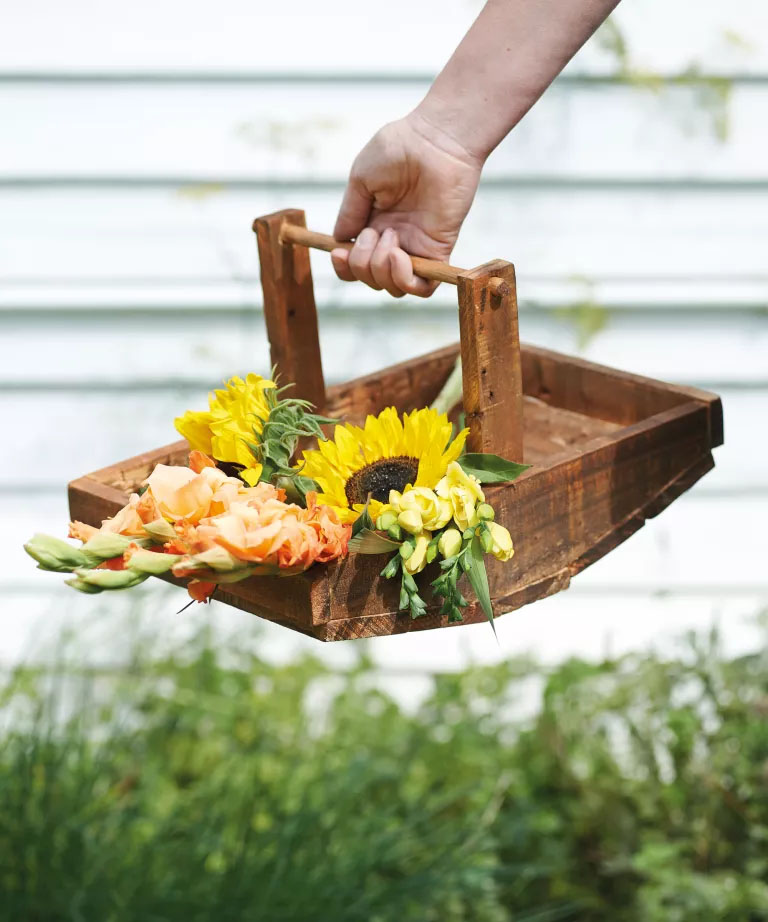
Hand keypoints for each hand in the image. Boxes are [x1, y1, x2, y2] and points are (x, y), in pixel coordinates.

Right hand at [331, 113, 482, 297]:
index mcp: (373, 224)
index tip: (339, 253)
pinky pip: (422, 288)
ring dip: (381, 270)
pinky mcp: (437, 251)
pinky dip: (405, 280)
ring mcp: (416, 247)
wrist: (435, 139)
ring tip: (389, 237)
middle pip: (371, 279)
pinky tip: (399, 256)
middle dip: (361, 264)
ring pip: (393, 288)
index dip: (345, 267)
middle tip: (373, 232)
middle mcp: (394, 240)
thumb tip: (340, 241)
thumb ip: (349, 213)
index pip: (355, 264)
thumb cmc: (399, 148)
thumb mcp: (361, 178)